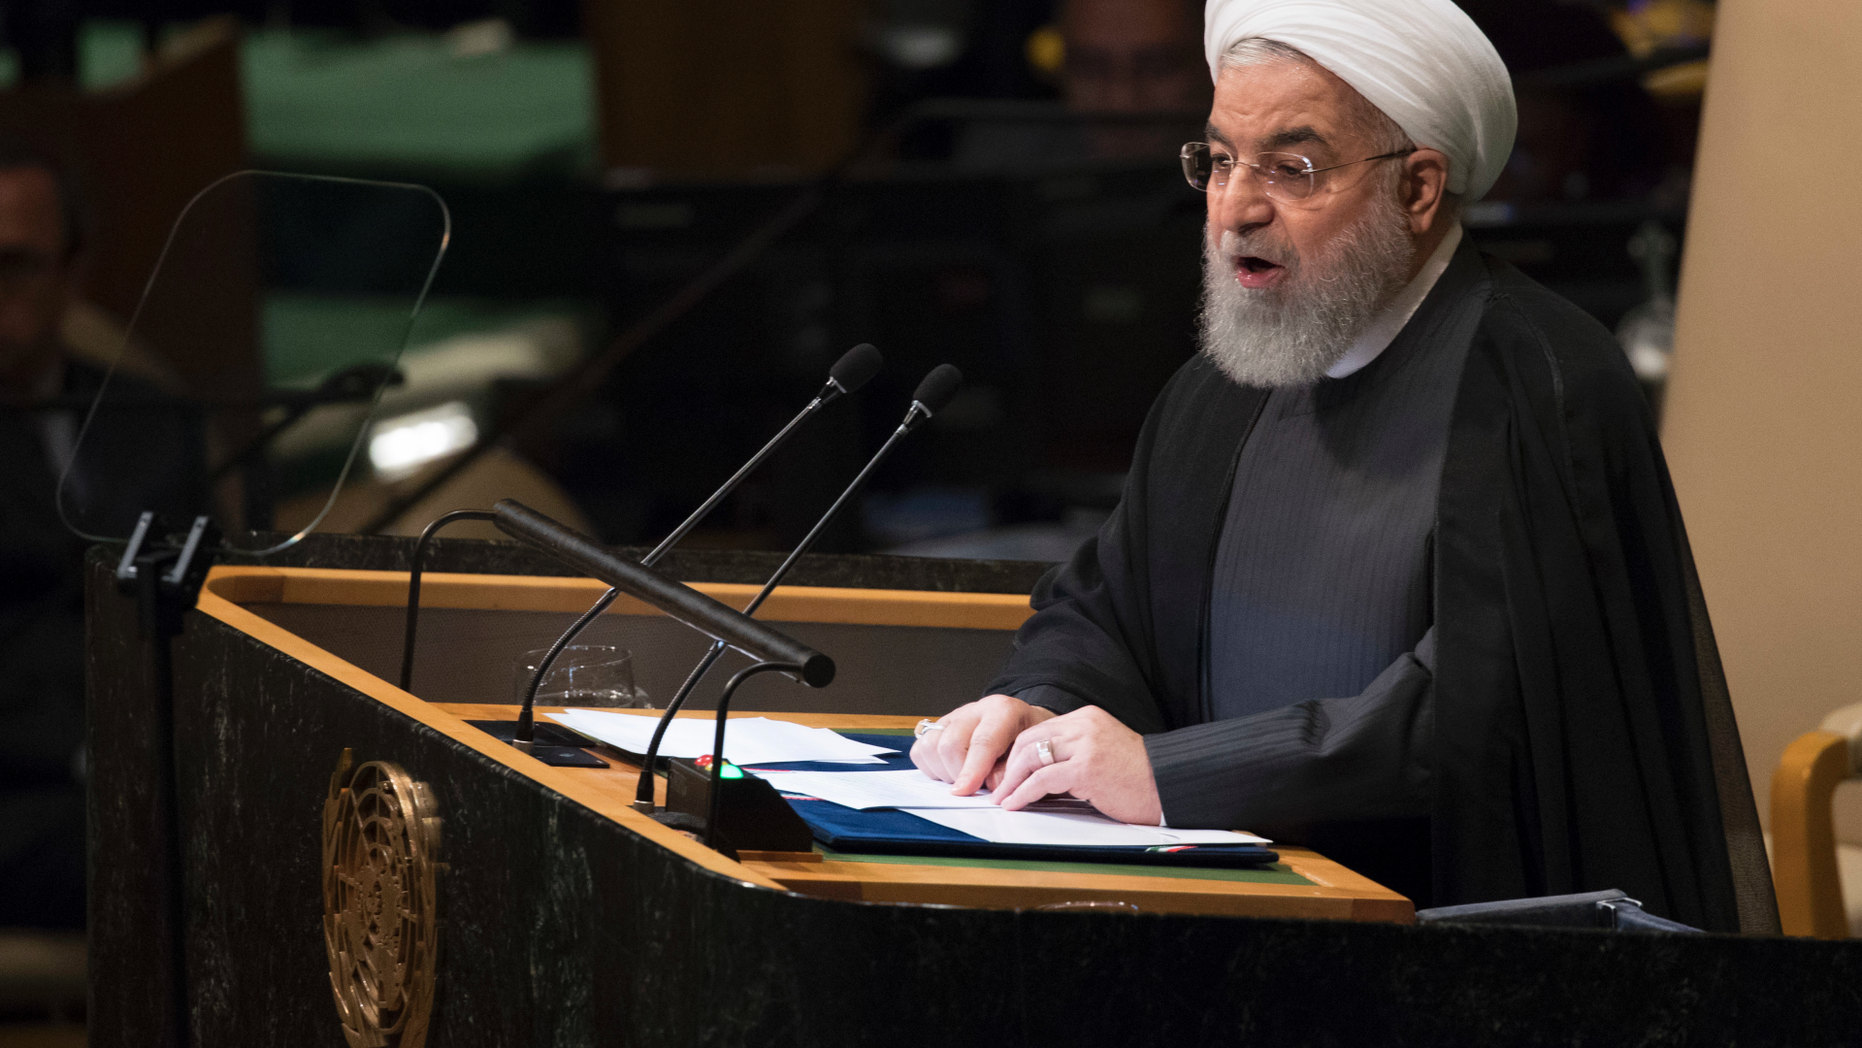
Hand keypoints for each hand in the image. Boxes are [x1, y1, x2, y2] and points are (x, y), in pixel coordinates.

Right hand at [911, 694, 1055, 795]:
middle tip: (975, 787)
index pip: (981, 741)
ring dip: (944, 771)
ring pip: (930, 747)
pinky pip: (920, 750)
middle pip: (950, 744)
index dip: (972, 769)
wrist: (1023, 726)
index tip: (965, 791)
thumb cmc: (1028, 742)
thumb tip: (991, 787)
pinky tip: (952, 771)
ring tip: (965, 777)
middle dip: (959, 774)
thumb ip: (1012, 770)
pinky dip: (932, 767)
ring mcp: (952, 717)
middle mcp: (973, 710)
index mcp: (1001, 711)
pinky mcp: (936, 728)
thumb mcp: (1032, 754)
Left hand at [992, 706, 1161, 825]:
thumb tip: (1040, 774)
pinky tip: (1017, 803)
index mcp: (1087, 718)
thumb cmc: (1139, 776)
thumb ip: (1074, 753)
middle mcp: (1084, 725)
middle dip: (1008, 765)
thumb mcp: (1102, 752)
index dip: (1017, 753)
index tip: (1007, 771)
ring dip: (1011, 781)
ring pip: (1031, 757)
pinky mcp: (1087, 768)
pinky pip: (1043, 779)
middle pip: (1029, 739)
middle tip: (999, 786)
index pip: (1039, 730)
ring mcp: (1086, 745)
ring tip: (1003, 797)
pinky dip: (1024, 793)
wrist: (1169, 784)